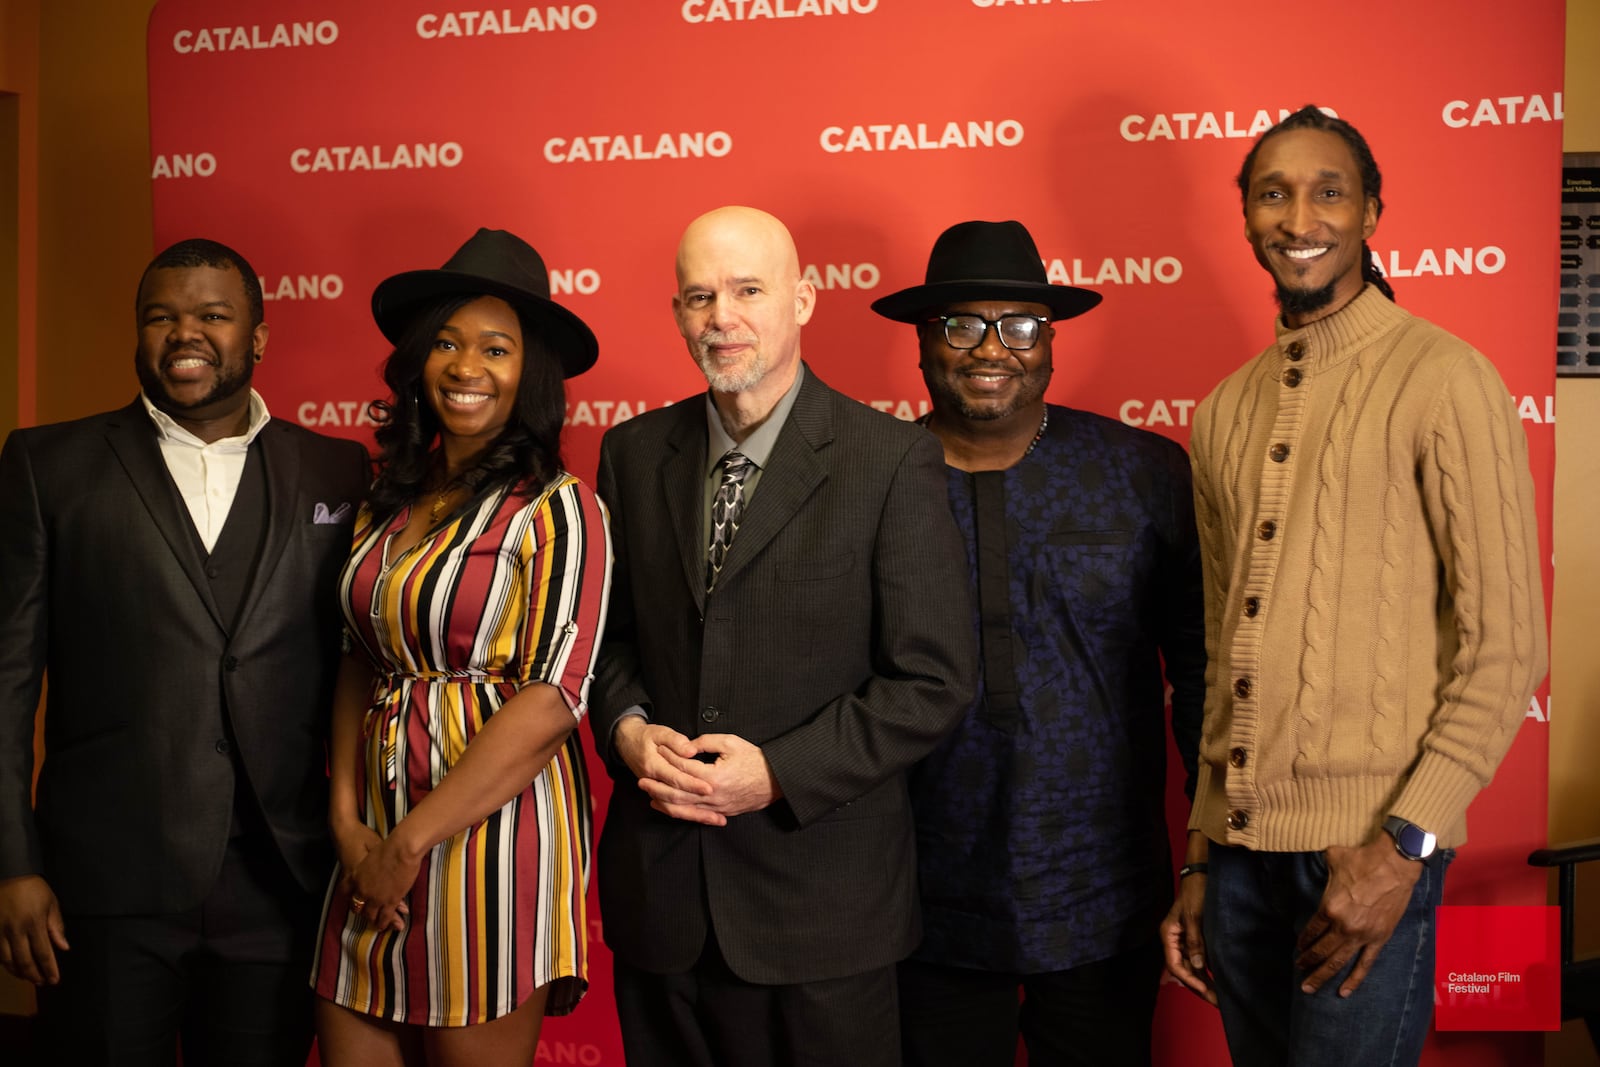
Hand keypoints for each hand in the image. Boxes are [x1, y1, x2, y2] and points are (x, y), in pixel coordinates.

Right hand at [0, 875, 67, 984]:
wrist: (8, 874)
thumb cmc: (33, 888)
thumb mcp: (51, 903)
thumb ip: (56, 927)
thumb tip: (63, 948)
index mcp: (35, 923)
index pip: (44, 953)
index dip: (49, 969)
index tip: (54, 980)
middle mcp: (16, 930)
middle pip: (25, 961)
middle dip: (34, 975)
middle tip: (42, 983)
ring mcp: (0, 931)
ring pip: (7, 961)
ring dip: (19, 973)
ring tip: (29, 978)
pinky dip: (5, 964)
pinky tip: (13, 967)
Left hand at [345, 831, 420, 932]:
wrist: (401, 850)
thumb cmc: (389, 846)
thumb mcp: (371, 854)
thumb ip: (369, 864)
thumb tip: (373, 866)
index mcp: (355, 876)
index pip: (345, 891)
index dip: (349, 895)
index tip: (354, 897)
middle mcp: (362, 890)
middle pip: (357, 905)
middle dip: (362, 910)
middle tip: (366, 914)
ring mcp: (375, 897)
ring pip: (370, 914)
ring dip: (373, 920)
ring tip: (376, 925)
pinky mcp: (389, 902)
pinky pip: (385, 917)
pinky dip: (384, 923)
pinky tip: (384, 926)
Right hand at [613, 718, 717, 817]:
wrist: (626, 743)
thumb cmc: (646, 736)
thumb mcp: (660, 732)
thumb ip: (675, 741)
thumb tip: (690, 750)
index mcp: (653, 765)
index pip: (675, 778)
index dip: (693, 784)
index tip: (710, 788)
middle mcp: (652, 781)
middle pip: (676, 798)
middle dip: (699, 806)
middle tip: (718, 811)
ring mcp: (654, 789)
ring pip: (673, 808)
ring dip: (695, 816)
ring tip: (717, 820)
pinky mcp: (657, 794)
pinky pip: (671, 809)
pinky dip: (687, 814)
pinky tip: (704, 818)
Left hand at [636, 733, 779, 824]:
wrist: (776, 781)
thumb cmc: (755, 760)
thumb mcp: (731, 743)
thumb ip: (706, 742)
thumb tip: (687, 744)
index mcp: (713, 777)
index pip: (683, 768)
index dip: (669, 758)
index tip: (658, 750)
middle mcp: (712, 796)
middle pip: (677, 793)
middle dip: (657, 785)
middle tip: (641, 779)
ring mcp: (716, 807)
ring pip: (683, 808)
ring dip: (663, 801)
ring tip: (648, 794)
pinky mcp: (720, 813)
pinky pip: (694, 815)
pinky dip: (678, 812)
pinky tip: (666, 807)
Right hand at [1161, 865, 1215, 1003]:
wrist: (1202, 876)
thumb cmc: (1195, 894)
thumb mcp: (1195, 917)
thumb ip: (1195, 942)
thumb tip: (1199, 967)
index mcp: (1169, 935)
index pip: (1174, 964)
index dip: (1189, 979)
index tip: (1205, 990)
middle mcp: (1174, 940)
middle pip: (1183, 969)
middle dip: (1198, 986)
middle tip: (1216, 1001)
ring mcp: (1184, 940)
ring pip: (1191, 967)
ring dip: (1203, 981)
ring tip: (1218, 997)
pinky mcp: (1194, 938)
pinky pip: (1198, 960)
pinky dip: (1206, 971)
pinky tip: (1217, 981)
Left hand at [1295, 837, 1422, 995]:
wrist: (1395, 864)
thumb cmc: (1362, 859)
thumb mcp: (1333, 859)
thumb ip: (1322, 866)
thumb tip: (1318, 859)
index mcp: (1329, 908)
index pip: (1311, 931)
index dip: (1303, 941)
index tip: (1298, 949)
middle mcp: (1343, 926)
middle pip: (1321, 951)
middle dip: (1307, 962)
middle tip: (1298, 970)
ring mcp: (1362, 935)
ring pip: (1338, 962)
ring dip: (1322, 975)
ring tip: (1309, 988)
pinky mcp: (1379, 939)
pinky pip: (1365, 964)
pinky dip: (1354, 979)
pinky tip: (1344, 992)